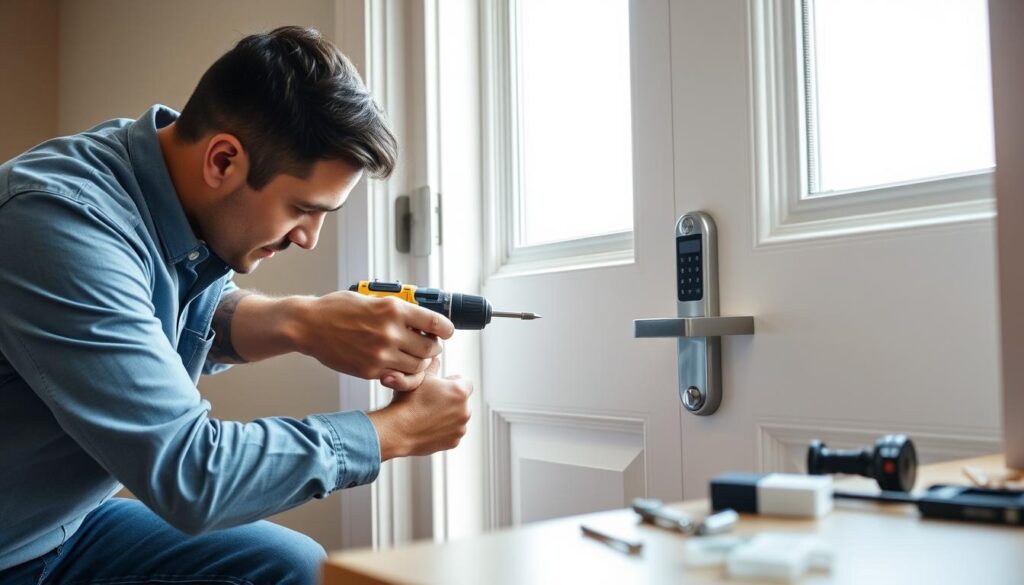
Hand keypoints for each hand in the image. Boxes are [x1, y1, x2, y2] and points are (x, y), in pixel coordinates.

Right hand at [294, 291, 454, 390]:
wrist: (308, 326)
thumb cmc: (336, 309)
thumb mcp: (372, 299)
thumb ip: (397, 309)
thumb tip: (420, 317)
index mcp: (394, 309)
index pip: (435, 322)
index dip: (446, 329)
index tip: (446, 331)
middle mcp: (391, 332)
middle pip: (431, 348)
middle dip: (433, 348)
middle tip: (429, 345)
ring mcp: (381, 354)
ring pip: (417, 366)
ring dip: (419, 362)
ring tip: (412, 356)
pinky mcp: (371, 371)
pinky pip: (398, 376)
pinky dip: (401, 372)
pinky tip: (394, 363)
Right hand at [367, 358, 472, 459]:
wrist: (397, 430)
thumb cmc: (407, 403)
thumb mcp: (420, 376)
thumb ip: (432, 365)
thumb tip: (435, 358)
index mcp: (460, 391)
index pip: (465, 381)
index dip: (451, 381)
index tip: (438, 386)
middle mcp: (465, 410)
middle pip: (461, 400)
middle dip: (450, 399)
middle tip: (429, 401)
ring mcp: (460, 428)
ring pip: (457, 417)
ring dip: (447, 415)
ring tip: (427, 415)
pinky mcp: (454, 442)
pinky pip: (452, 432)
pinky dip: (443, 430)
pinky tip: (427, 427)